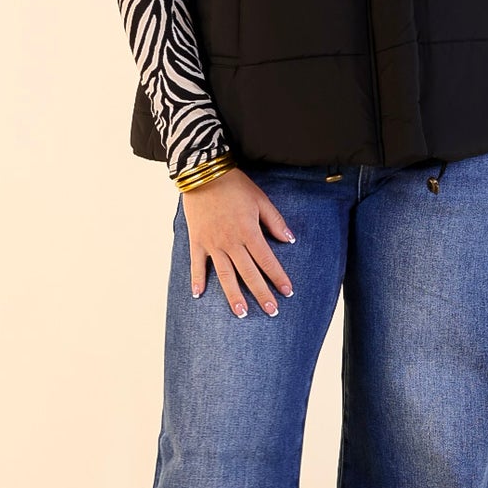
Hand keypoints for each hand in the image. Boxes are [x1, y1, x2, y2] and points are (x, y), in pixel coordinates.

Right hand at [183, 167, 295, 316]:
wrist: (203, 173)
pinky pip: (197, 265)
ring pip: (225, 275)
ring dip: (233, 295)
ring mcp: (213, 244)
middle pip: (249, 274)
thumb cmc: (235, 186)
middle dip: (261, 294)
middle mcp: (231, 242)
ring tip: (241, 313)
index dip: (278, 277)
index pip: (267, 261)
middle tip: (271, 311)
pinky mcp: (197, 241)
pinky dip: (197, 280)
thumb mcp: (261, 200)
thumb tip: (290, 240)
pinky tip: (198, 295)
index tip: (287, 292)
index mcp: (249, 232)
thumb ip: (275, 222)